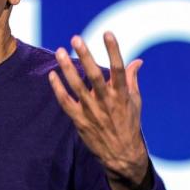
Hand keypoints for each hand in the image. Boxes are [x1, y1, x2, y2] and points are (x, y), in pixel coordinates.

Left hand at [48, 32, 152, 189]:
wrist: (122, 155)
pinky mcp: (80, 121)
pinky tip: (52, 74)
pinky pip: (66, 103)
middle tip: (76, 38)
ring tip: (60, 51)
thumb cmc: (130, 125)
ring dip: (68, 68)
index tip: (108, 33)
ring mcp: (92, 112)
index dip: (113, 51)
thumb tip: (137, 61)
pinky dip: (58, 89)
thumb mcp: (135, 102)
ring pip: (77, 87)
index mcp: (122, 95)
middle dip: (85, 56)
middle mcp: (107, 102)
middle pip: (94, 76)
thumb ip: (132, 80)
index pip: (118, 69)